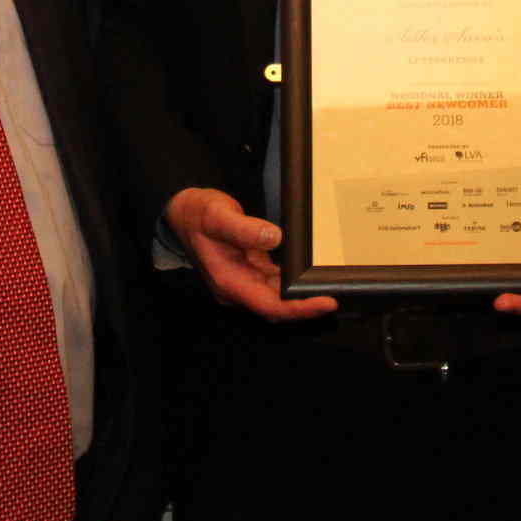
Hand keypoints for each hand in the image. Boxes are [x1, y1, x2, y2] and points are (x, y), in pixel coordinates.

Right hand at [163, 188, 336, 320]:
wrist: (182, 211)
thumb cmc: (197, 214)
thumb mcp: (218, 216)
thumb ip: (244, 229)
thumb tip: (274, 237)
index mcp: (228, 282)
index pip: (270, 306)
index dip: (299, 309)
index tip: (325, 303)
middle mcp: (237, 287)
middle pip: (277, 306)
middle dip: (306, 304)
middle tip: (338, 292)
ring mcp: (243, 280)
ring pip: (278, 296)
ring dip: (301, 294)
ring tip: (329, 285)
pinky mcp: (249, 271)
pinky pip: (275, 283)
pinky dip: (293, 280)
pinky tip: (308, 272)